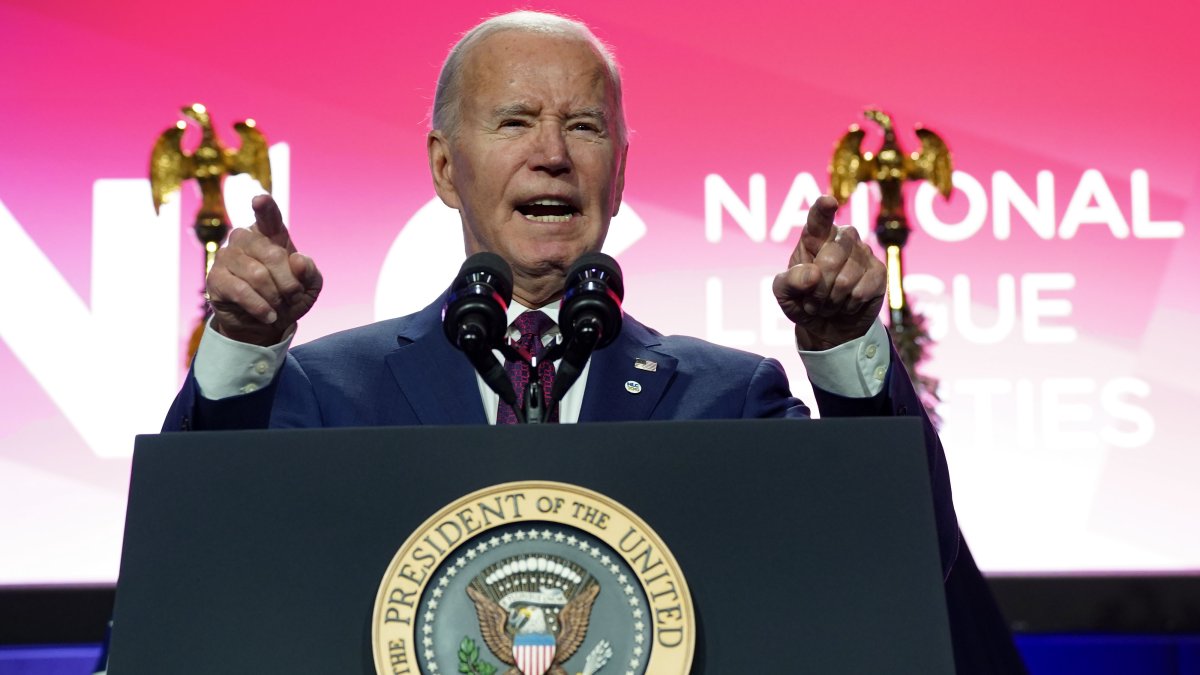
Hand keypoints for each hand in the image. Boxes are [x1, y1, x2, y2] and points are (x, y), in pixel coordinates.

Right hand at [206, 194, 321, 345]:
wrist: (265, 324)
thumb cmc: (288, 298)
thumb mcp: (308, 287)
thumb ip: (310, 272)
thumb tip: (298, 260)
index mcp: (270, 233)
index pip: (269, 216)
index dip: (265, 208)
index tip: (260, 200)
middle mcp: (245, 238)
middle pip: (272, 254)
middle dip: (289, 283)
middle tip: (292, 297)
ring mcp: (227, 256)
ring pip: (257, 275)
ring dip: (275, 297)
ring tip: (278, 307)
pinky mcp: (215, 278)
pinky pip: (241, 291)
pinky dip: (260, 307)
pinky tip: (268, 315)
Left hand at [772, 195, 885, 349]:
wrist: (827, 325)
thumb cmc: (803, 300)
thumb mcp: (784, 293)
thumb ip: (789, 281)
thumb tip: (813, 274)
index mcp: (815, 236)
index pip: (819, 218)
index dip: (823, 210)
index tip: (827, 202)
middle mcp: (843, 238)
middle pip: (830, 259)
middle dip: (817, 289)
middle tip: (812, 300)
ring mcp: (864, 253)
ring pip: (845, 281)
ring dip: (831, 301)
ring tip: (828, 304)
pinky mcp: (879, 272)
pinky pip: (861, 292)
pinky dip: (847, 306)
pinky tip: (846, 305)